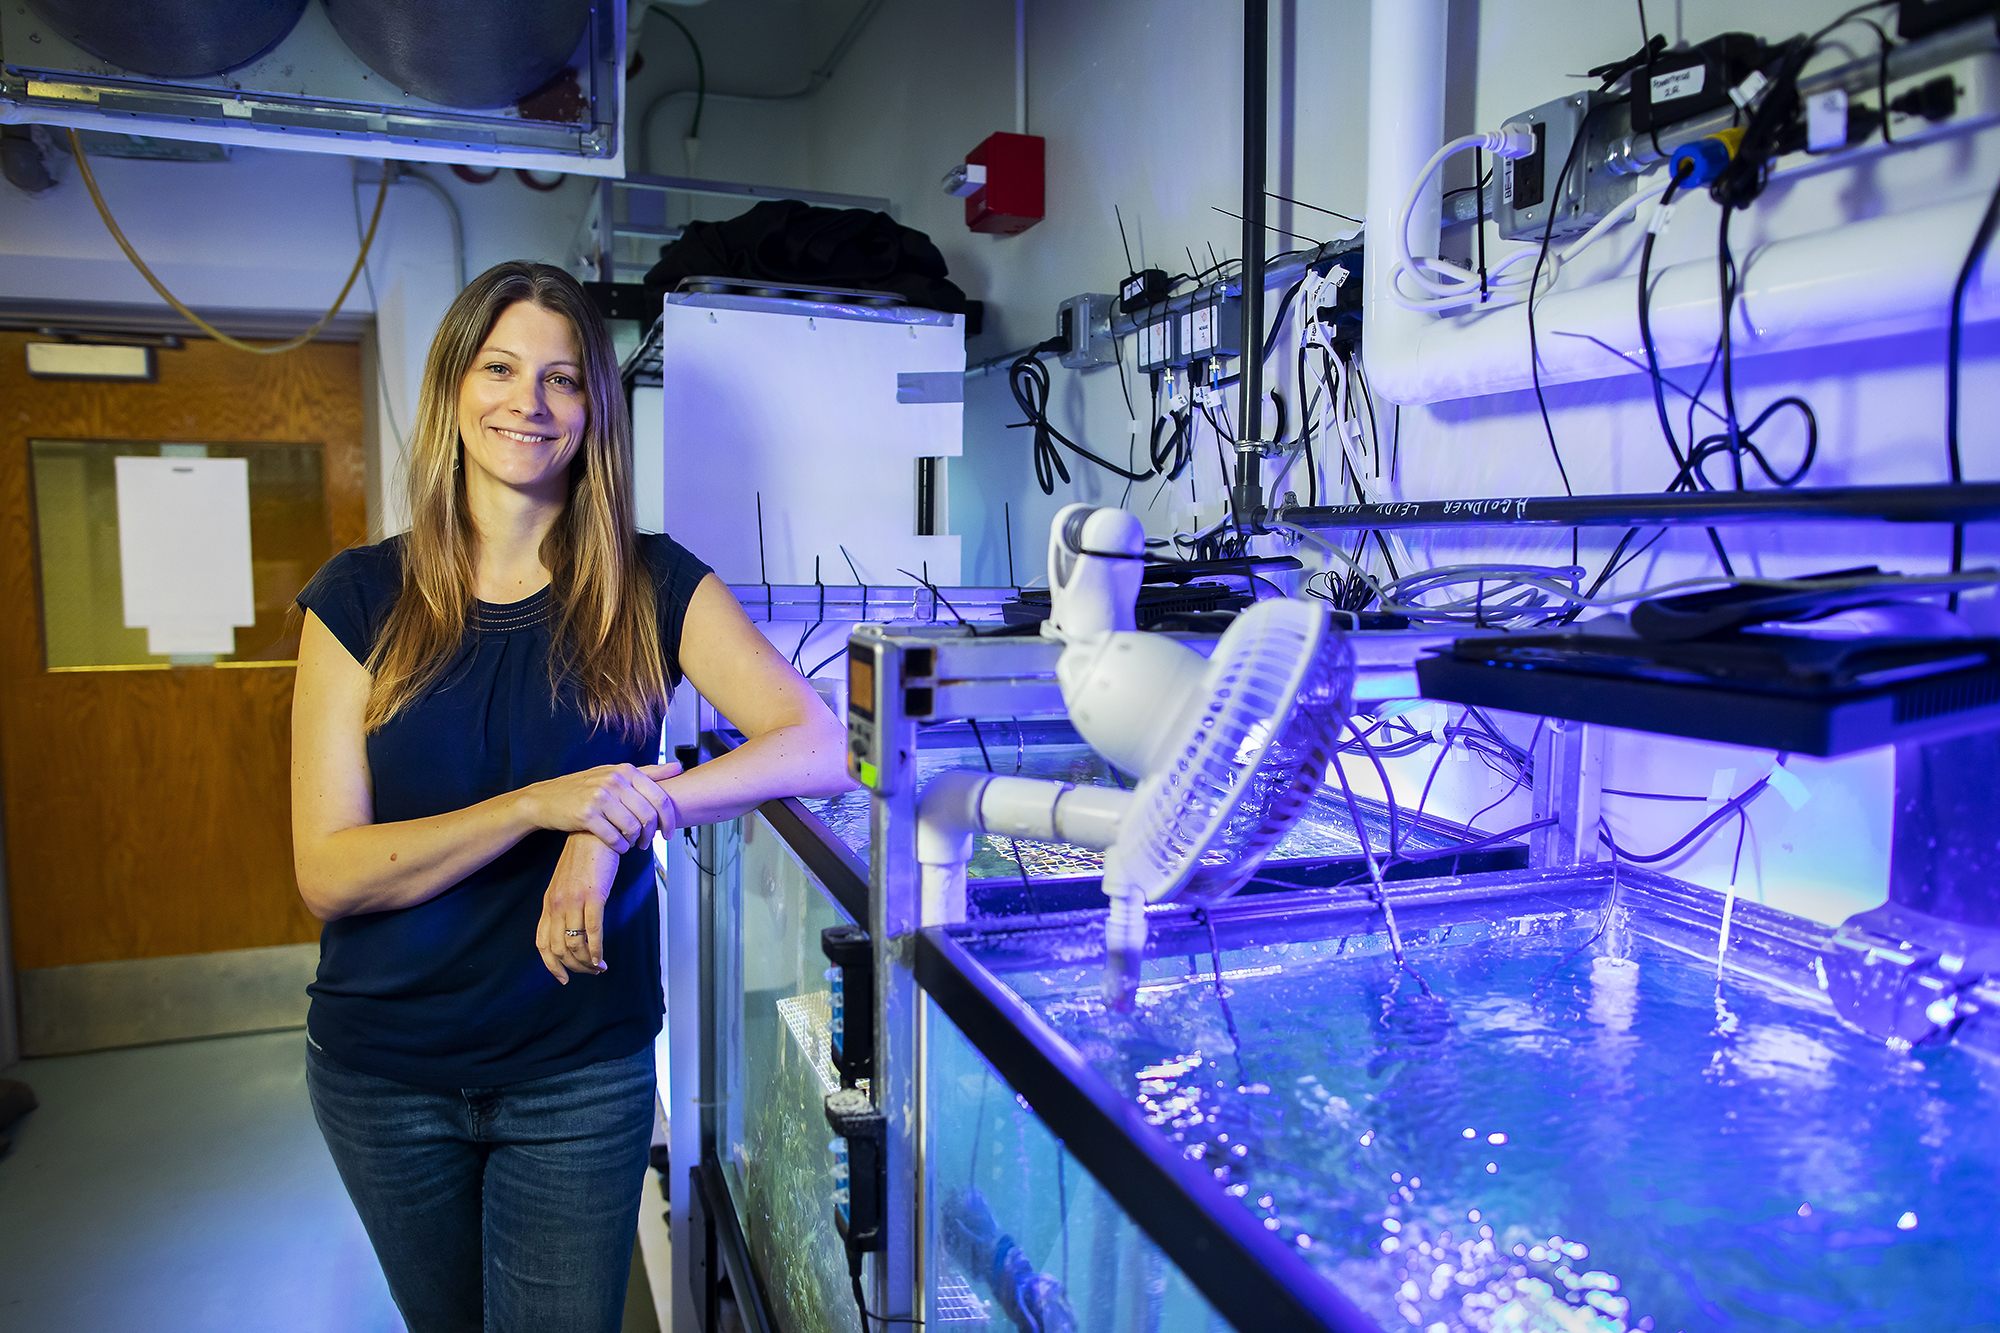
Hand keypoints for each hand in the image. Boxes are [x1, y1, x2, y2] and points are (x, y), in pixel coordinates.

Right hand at [522, 762, 680, 852]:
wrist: (545, 799)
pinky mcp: (586, 814)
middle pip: (648, 815)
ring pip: (632, 828)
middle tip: (647, 843)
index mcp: (625, 770)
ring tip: (631, 844)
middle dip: (652, 834)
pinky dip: (620, 847)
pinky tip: (618, 847)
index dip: (668, 819)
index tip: (669, 832)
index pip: (659, 798)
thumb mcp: (615, 773)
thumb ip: (648, 772)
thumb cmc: (584, 787)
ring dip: (635, 842)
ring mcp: (599, 797)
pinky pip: (614, 837)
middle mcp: (614, 780)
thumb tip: (678, 767)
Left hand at [536, 833, 620, 982]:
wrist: (594, 832)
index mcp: (549, 902)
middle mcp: (557, 905)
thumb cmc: (584, 857)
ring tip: (599, 967)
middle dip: (573, 968)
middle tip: (588, 973)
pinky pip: (592, 931)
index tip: (562, 977)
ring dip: (586, 962)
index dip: (551, 965)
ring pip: (574, 944)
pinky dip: (596, 950)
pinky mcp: (594, 896)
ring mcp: (574, 901)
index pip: (542, 943)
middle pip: (558, 949)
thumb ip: (565, 903)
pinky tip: (602, 958)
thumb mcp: (566, 882)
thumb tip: (571, 926)